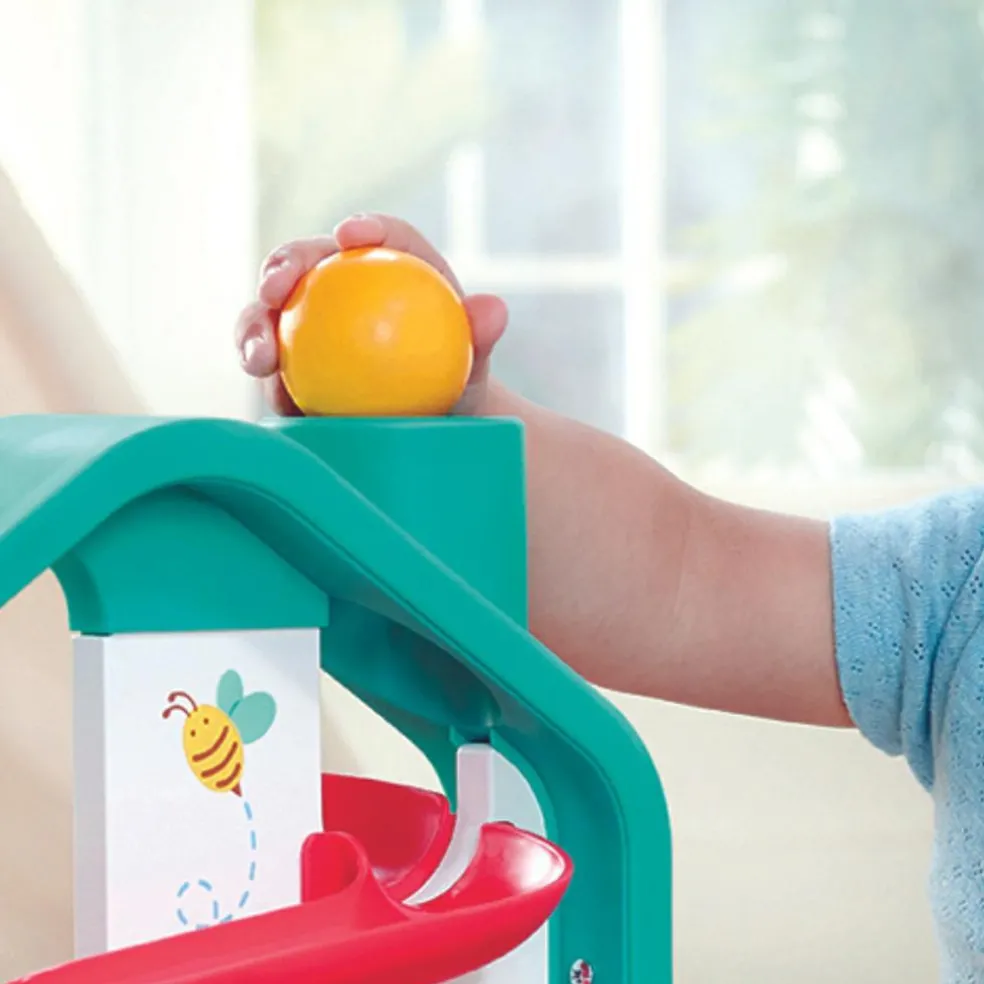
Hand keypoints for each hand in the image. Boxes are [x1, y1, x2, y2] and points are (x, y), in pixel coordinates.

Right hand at [233, 213, 508, 415]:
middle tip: (277, 289)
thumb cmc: (456, 380)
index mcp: (394, 266)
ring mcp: (306, 323)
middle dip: (283, 264)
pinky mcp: (286, 362)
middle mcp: (341, 286)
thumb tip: (494, 309)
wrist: (431, 419)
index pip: (382, 238)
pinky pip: (268, 362)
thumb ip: (482, 334)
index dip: (365, 227)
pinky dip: (262, 372)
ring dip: (253, 327)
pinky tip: (270, 394)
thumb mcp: (473, 362)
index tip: (350, 237)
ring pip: (268, 312)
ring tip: (259, 356)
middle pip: (306, 261)